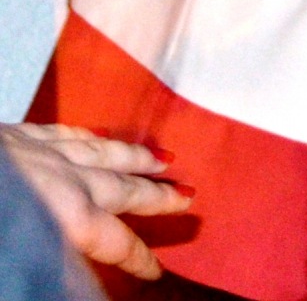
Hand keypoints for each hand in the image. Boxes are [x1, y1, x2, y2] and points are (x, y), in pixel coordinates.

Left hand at [1, 123, 191, 280]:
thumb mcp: (29, 256)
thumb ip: (66, 260)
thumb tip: (92, 271)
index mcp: (69, 214)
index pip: (116, 242)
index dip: (139, 258)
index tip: (157, 270)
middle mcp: (67, 178)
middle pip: (122, 189)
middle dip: (155, 195)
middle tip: (187, 195)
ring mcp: (45, 151)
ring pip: (103, 153)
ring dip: (135, 158)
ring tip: (164, 157)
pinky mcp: (22, 135)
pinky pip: (67, 133)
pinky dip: (91, 136)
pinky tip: (102, 136)